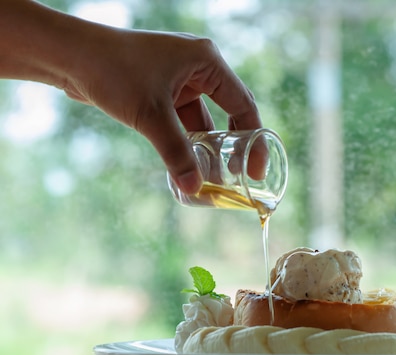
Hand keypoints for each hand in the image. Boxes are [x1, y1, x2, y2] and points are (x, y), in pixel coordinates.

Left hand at [62, 28, 261, 193]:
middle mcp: (198, 67)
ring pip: (204, 119)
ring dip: (207, 147)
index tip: (256, 170)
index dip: (254, 140)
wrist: (69, 55)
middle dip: (232, 146)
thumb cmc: (113, 71)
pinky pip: (184, 120)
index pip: (243, 104)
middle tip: (241, 177)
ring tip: (214, 177)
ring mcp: (180, 78)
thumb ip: (176, 153)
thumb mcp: (151, 115)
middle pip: (228, 113)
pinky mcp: (163, 89)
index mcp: (207, 61)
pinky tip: (189, 164)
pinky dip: (187, 141)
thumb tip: (194, 189)